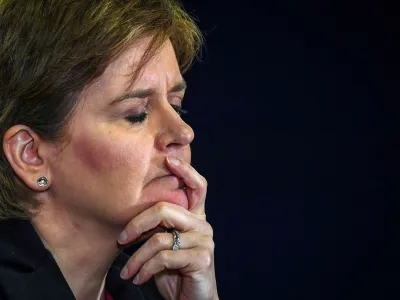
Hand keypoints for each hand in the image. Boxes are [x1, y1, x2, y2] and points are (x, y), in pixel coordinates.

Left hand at [117, 156, 217, 299]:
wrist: (193, 299)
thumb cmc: (175, 270)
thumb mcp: (165, 245)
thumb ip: (159, 228)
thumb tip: (132, 219)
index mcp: (195, 216)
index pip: (197, 186)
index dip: (186, 171)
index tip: (169, 159)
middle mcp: (202, 224)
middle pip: (165, 210)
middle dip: (137, 224)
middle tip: (121, 239)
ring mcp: (204, 241)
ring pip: (159, 239)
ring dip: (136, 258)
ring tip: (127, 271)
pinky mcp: (202, 259)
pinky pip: (164, 258)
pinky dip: (145, 269)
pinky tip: (138, 278)